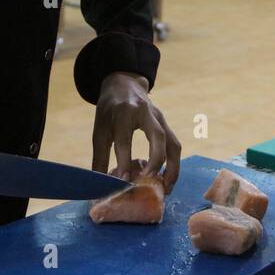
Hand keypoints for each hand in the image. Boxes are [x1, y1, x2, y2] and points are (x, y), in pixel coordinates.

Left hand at [91, 72, 180, 193]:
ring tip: (165, 189)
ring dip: (172, 168)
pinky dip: (173, 165)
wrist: (124, 85)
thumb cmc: (110, 109)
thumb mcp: (100, 129)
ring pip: (173, 144)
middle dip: (156, 163)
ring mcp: (159, 118)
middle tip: (148, 184)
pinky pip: (174, 146)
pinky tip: (167, 179)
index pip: (125, 139)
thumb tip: (100, 185)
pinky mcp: (166, 125)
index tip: (122, 181)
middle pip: (158, 137)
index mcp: (124, 112)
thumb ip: (100, 157)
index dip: (123, 161)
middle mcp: (145, 113)